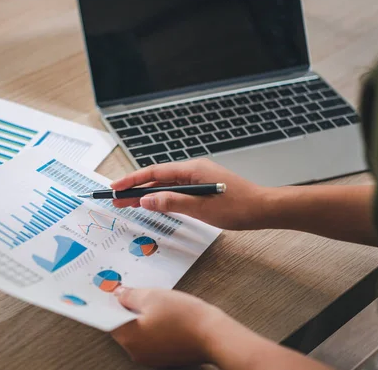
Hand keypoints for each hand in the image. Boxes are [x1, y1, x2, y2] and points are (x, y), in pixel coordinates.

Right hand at [111, 159, 268, 229]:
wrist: (263, 208)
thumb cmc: (238, 207)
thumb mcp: (201, 208)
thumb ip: (172, 203)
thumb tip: (146, 200)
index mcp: (192, 169)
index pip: (155, 172)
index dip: (132, 180)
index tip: (115, 187)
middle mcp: (192, 170)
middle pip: (157, 178)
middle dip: (135, 188)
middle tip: (115, 199)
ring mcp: (197, 178)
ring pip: (165, 185)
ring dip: (146, 194)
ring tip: (127, 203)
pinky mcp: (201, 187)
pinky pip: (175, 190)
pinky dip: (161, 197)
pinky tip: (152, 204)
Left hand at [111, 287, 334, 369]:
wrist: (214, 334)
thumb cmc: (184, 315)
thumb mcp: (152, 296)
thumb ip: (130, 296)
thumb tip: (118, 294)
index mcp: (129, 338)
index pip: (110, 319)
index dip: (112, 303)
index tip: (113, 291)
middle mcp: (136, 352)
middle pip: (125, 326)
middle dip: (129, 308)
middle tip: (135, 290)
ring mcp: (152, 358)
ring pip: (140, 332)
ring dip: (143, 316)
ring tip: (154, 299)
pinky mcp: (167, 357)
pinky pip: (154, 338)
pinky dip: (156, 326)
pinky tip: (166, 313)